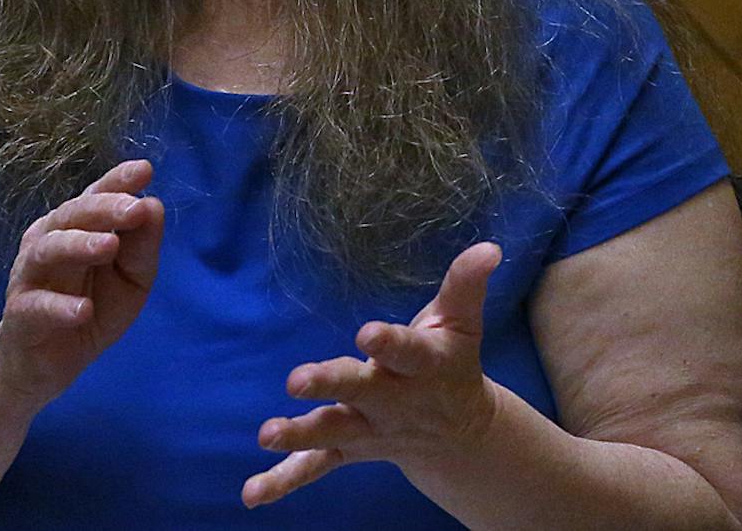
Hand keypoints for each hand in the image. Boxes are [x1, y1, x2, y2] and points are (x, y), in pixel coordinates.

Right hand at [0, 159, 163, 405]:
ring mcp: (30, 278)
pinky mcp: (20, 316)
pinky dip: (59, 306)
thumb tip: (154, 205)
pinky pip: (35, 306)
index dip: (117, 180)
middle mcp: (48, 243)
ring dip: (79, 245)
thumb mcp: (131, 279)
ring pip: (47, 251)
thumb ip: (142, 246)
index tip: (144, 170)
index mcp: (77, 229)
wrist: (44, 363)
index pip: (95, 196)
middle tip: (134, 208)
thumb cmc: (90, 307)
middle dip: (103, 208)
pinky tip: (83, 309)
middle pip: (71, 216)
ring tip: (109, 246)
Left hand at [243, 242, 504, 508]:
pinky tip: (251, 493)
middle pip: (360, 390)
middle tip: (296, 380)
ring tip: (266, 434)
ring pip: (332, 430)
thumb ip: (467, 284)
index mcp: (422, 364)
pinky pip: (314, 466)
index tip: (366, 333)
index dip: (388, 342)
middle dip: (330, 384)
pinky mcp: (348, 449)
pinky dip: (283, 480)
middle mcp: (394, 399)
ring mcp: (369, 428)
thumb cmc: (452, 362)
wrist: (460, 435)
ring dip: (299, 433)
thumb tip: (489, 247)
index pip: (406, 350)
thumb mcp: (463, 322)